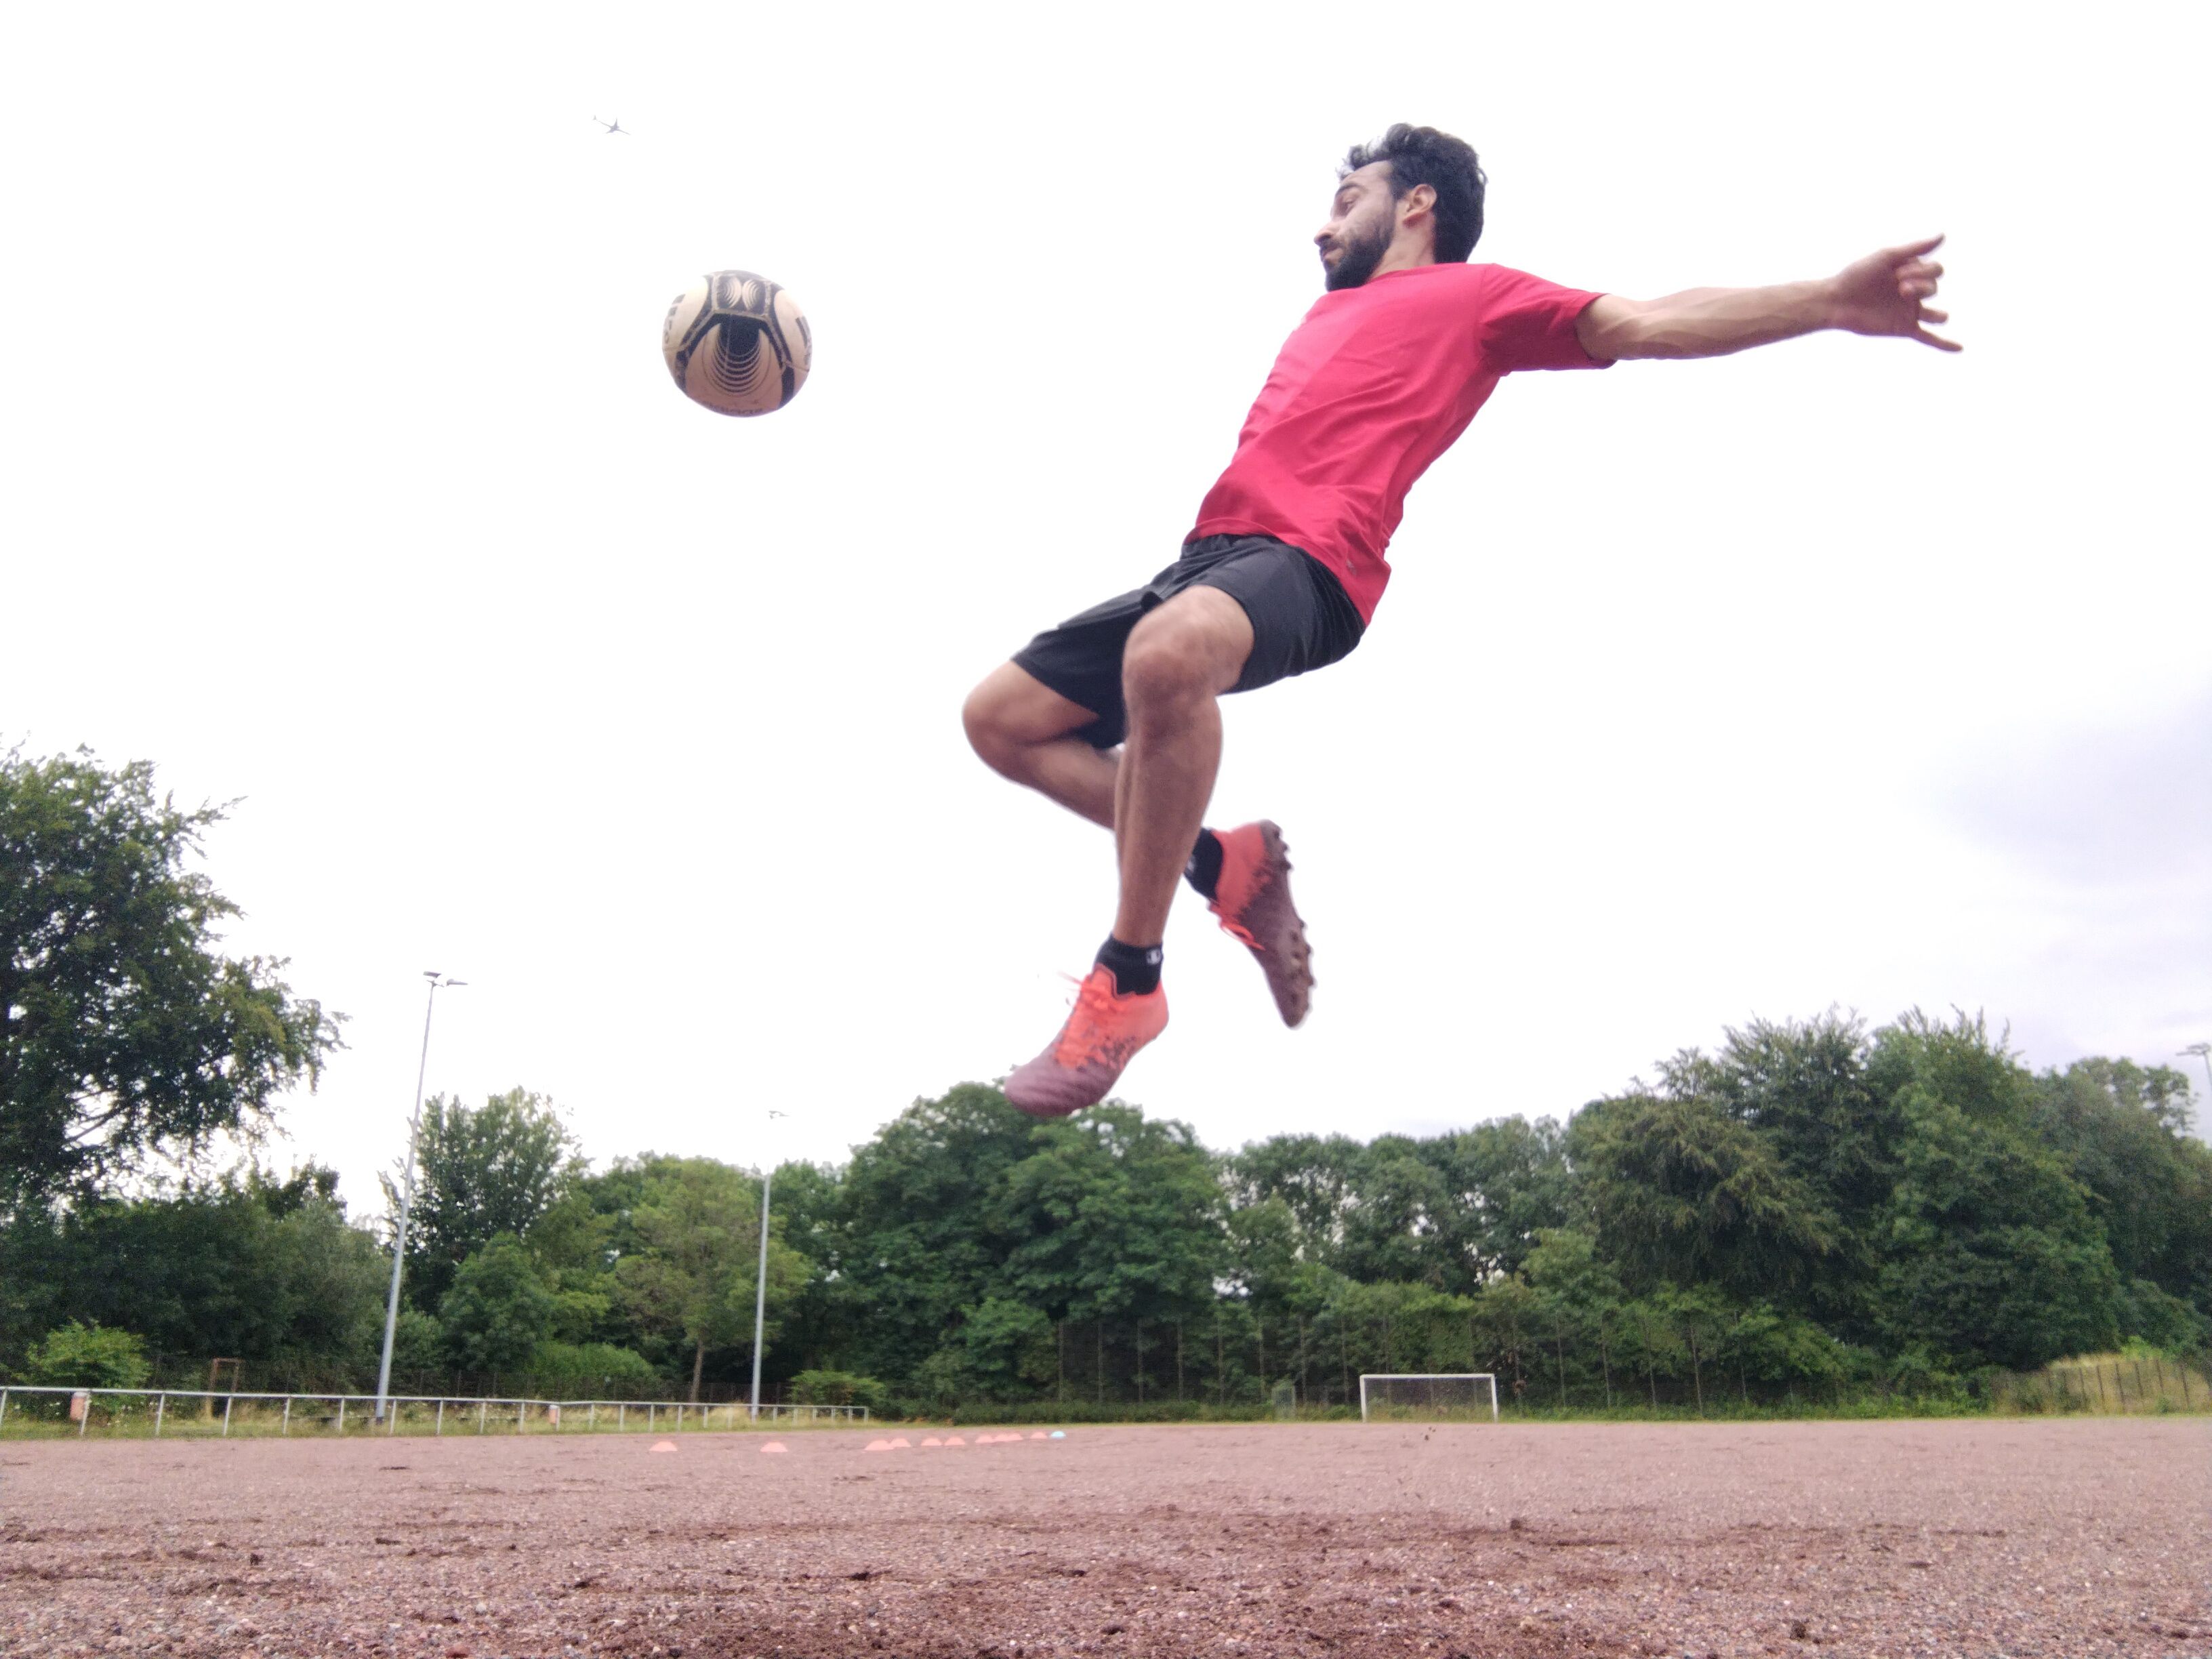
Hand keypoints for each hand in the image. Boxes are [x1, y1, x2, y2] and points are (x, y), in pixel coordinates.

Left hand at [1827, 235, 1959, 351]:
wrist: (1835, 301)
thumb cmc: (1857, 275)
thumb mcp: (1887, 257)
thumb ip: (1916, 248)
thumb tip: (1943, 235)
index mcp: (1912, 273)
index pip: (1935, 270)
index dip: (1922, 271)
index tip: (1898, 273)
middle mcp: (1913, 292)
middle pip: (1935, 288)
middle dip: (1921, 286)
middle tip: (1899, 287)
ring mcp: (1909, 312)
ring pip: (1936, 314)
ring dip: (1933, 311)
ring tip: (1912, 304)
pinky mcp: (1903, 329)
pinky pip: (1929, 338)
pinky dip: (1944, 344)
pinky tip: (1960, 348)